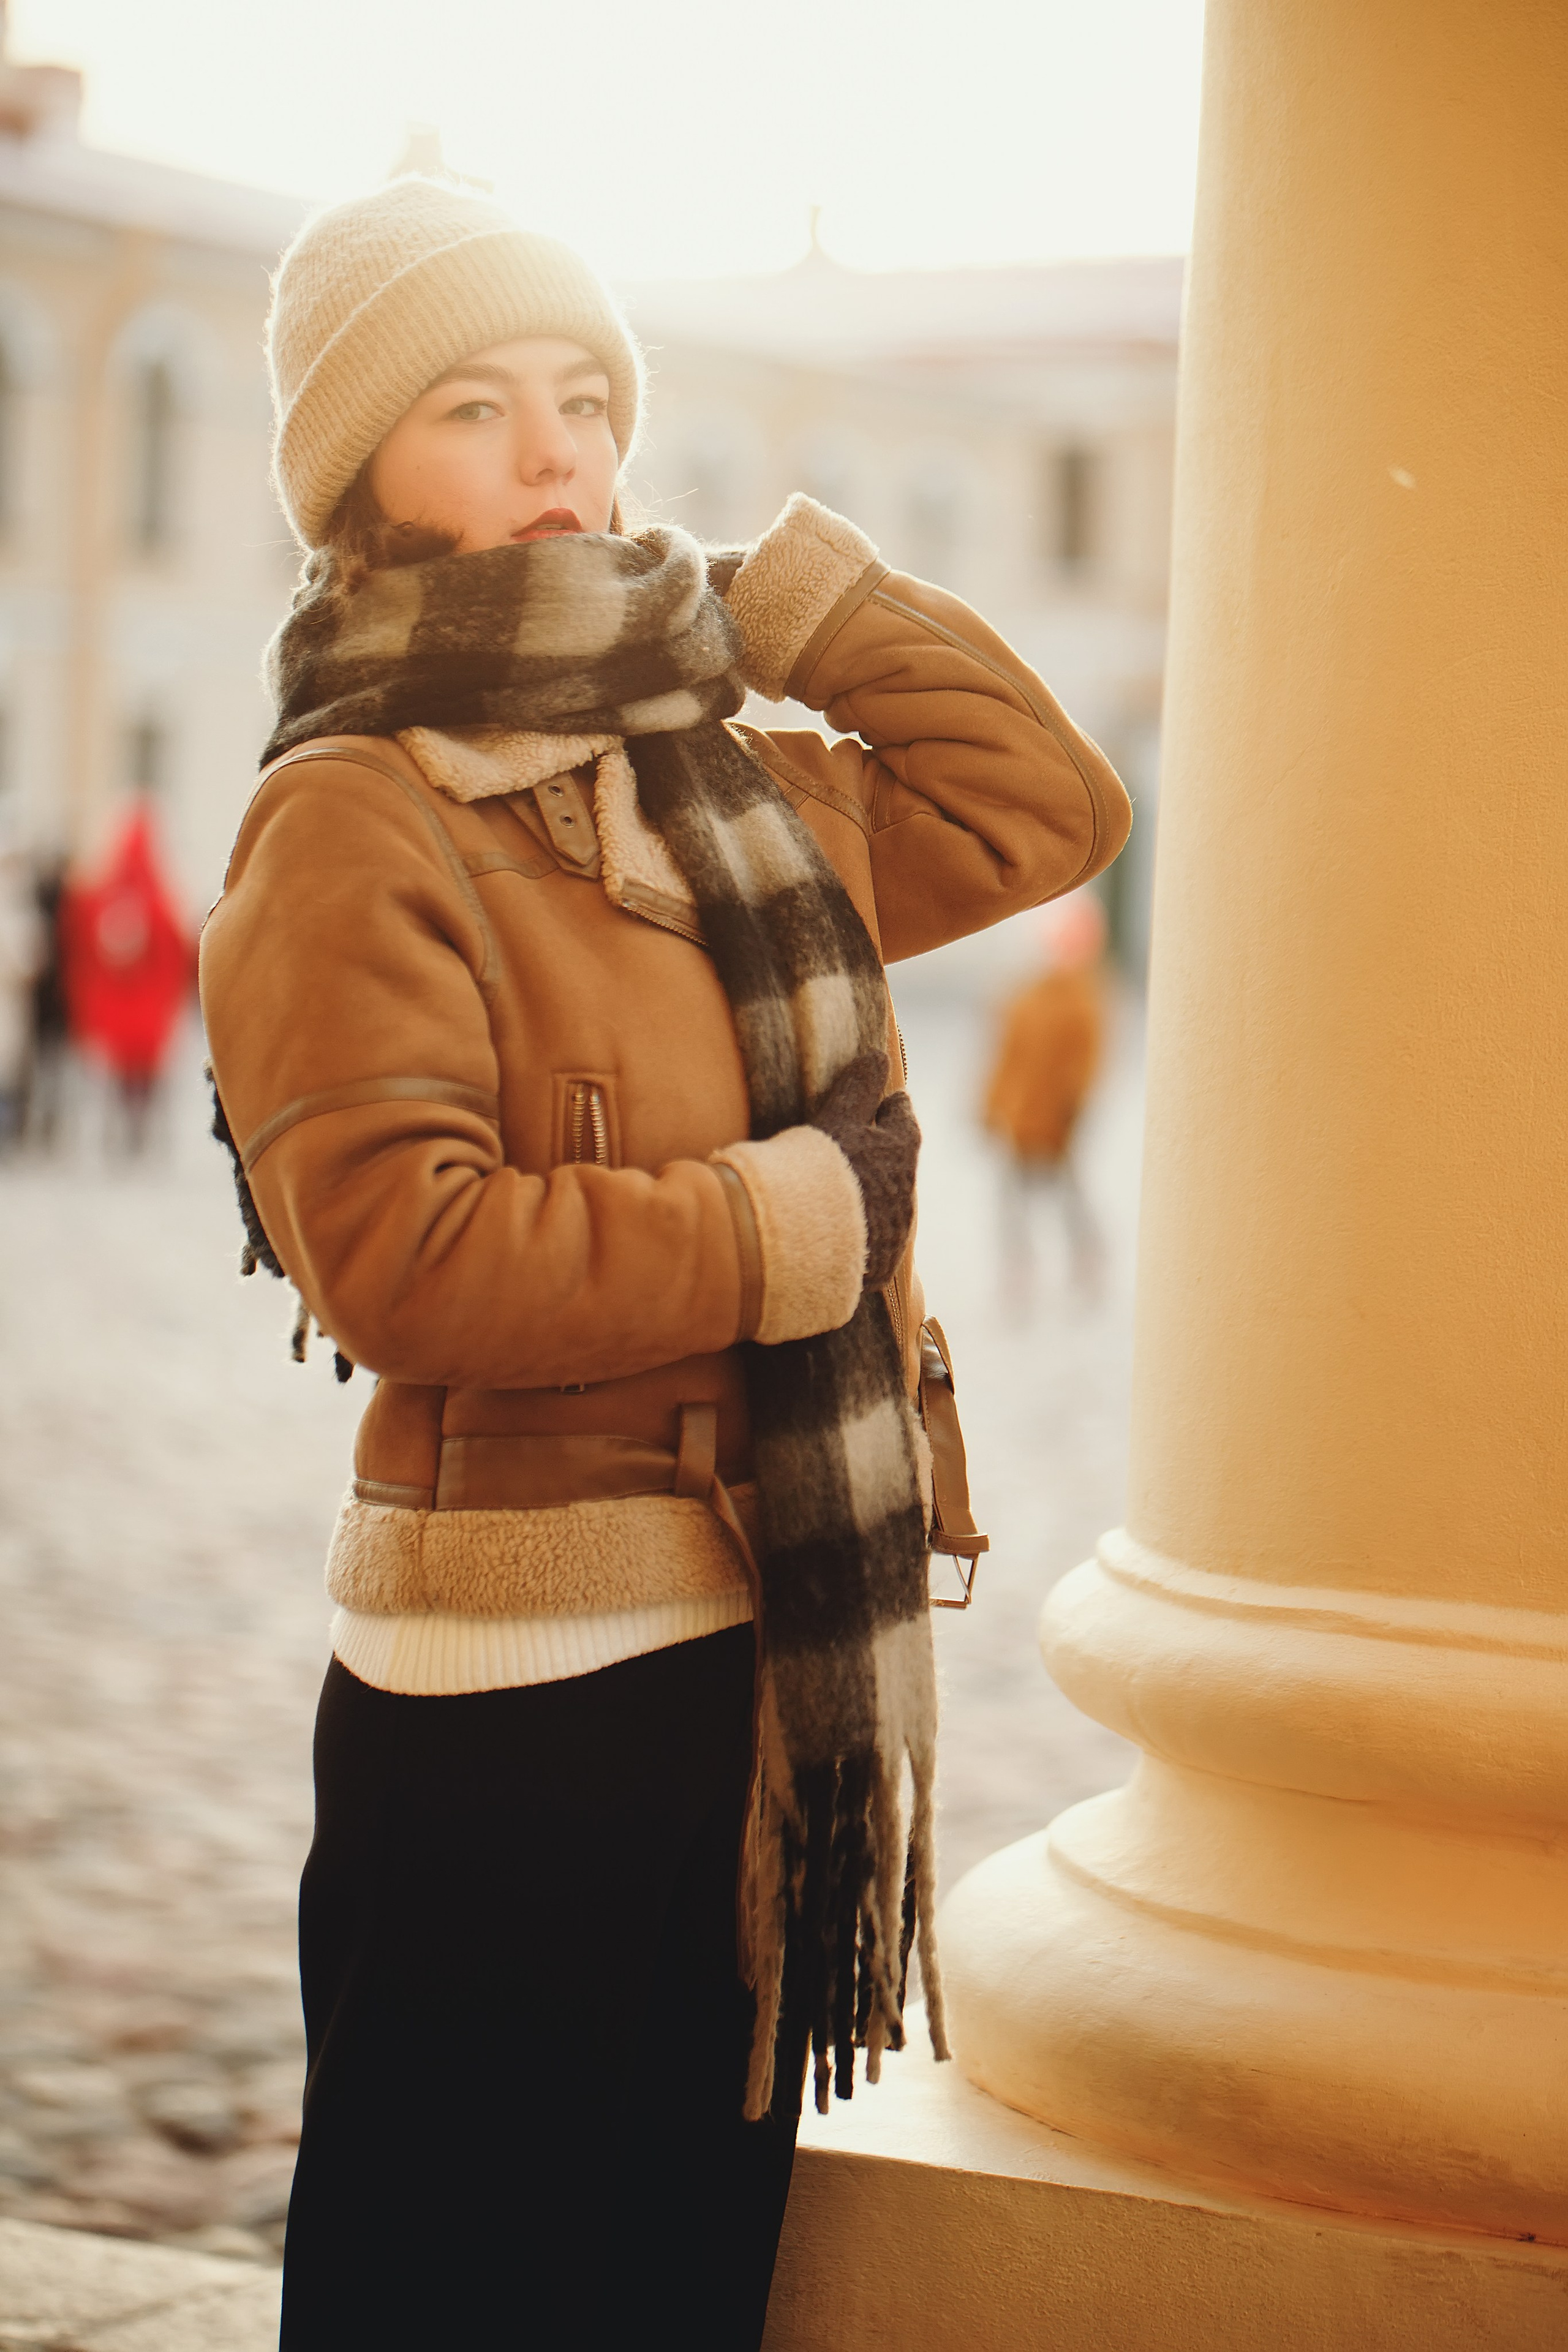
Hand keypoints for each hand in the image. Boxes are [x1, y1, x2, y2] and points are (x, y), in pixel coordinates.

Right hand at [808, 1051, 919, 1289]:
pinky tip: (842, 1236)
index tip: (886, 1102)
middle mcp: (905, 1193)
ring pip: (890, 1206)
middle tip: (864, 1149)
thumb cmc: (821, 1171)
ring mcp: (894, 1232)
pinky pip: (875, 1244)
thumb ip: (858, 1087)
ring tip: (850, 1196)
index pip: (903, 1119)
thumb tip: (878, 1056)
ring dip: (875, 1198)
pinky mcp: (878, 1266)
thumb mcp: (837, 1118)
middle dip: (885, 1156)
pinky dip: (863, 1235)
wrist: (806, 1244)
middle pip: (898, 1165)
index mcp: (900, 1151)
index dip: (891, 1108)